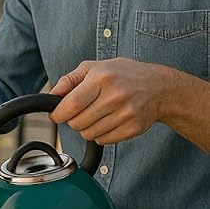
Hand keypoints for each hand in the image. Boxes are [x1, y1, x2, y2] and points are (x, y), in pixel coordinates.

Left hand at [49, 58, 166, 143]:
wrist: (158, 87)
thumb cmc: (123, 75)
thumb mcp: (94, 67)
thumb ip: (69, 80)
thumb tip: (51, 95)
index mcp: (102, 78)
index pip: (71, 104)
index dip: (58, 114)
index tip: (56, 115)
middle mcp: (115, 96)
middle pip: (77, 123)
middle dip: (73, 120)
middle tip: (81, 112)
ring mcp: (126, 114)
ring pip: (89, 134)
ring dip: (87, 128)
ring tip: (97, 114)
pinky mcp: (133, 128)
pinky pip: (103, 140)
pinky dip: (100, 134)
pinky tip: (108, 121)